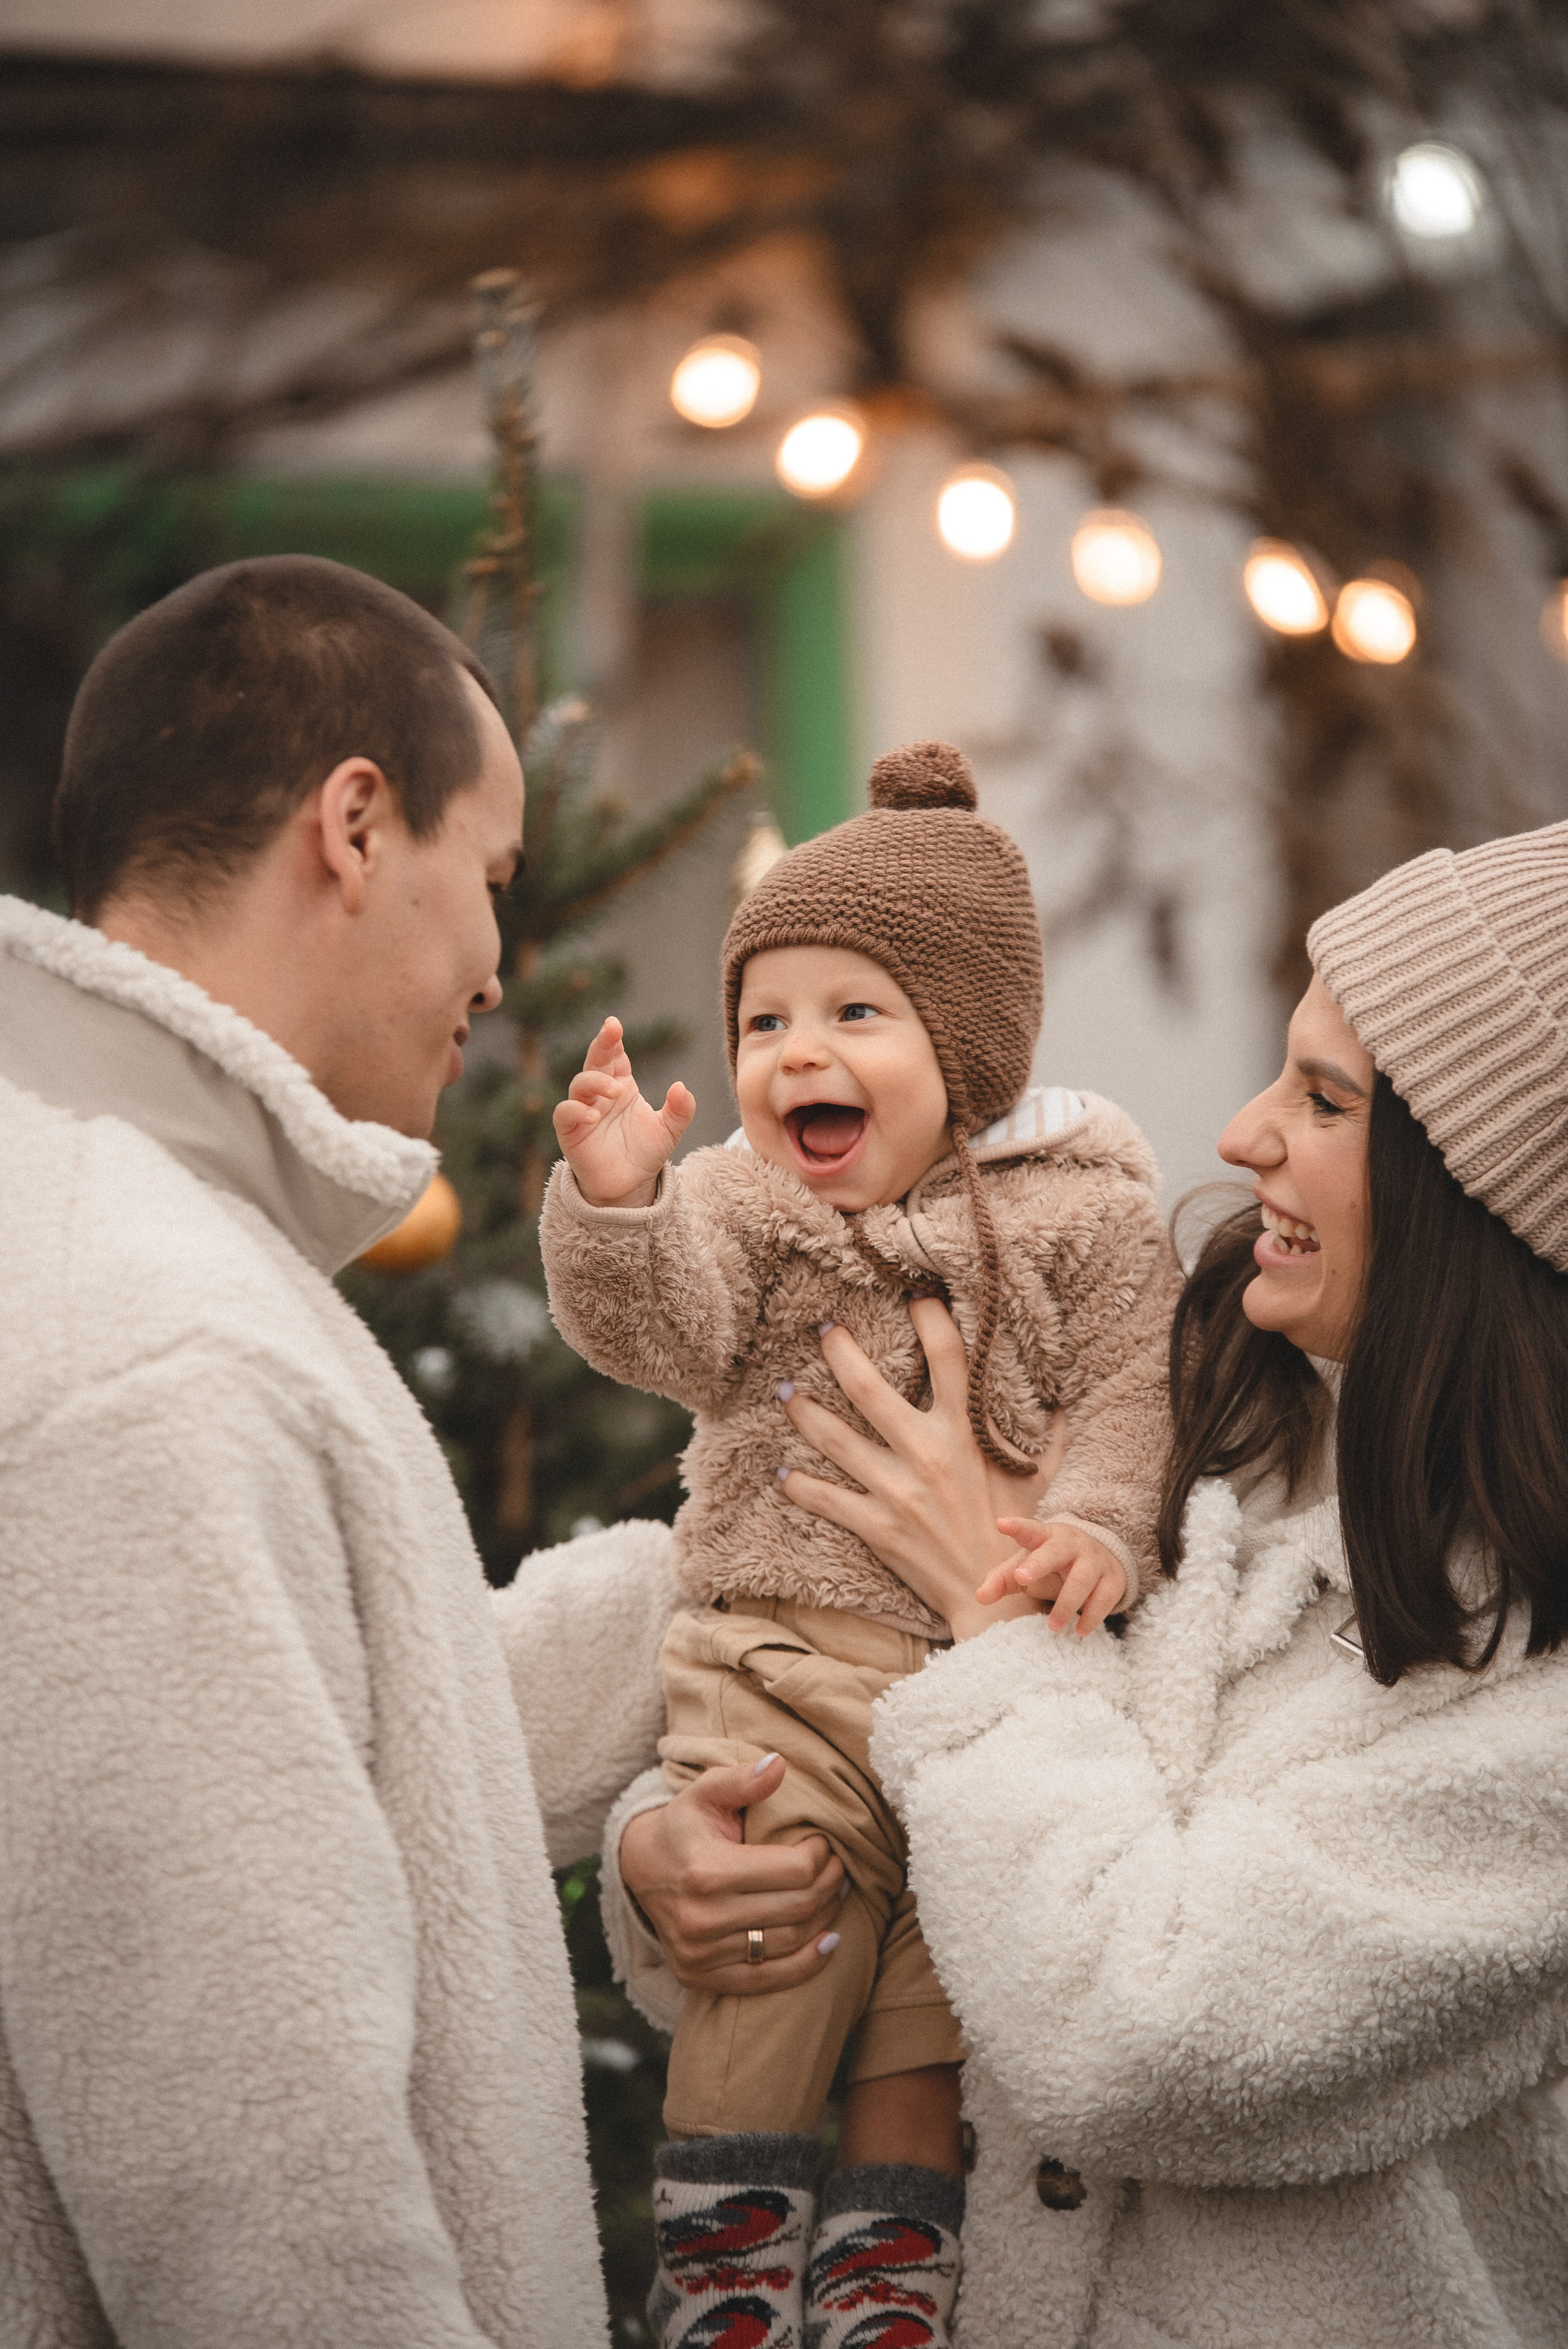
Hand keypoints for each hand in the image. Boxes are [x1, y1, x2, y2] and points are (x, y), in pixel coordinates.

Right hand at [552, 1015, 693, 1207]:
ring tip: (617, 1090)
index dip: (612, 1040)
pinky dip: (576, 1110)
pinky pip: (565, 1113)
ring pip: (579, 1084)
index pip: (615, 1056)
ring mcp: (583, 1110)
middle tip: (611, 1031)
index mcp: (621, 1084)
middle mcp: (599, 1094)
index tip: (615, 1025)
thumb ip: (679, 1109)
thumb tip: (681, 1086)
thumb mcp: (669, 1130)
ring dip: (596, 1082)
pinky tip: (593, 1114)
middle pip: (595, 1061)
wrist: (630, 1185)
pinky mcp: (570, 1131)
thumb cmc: (645, 1151)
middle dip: (601, 1044)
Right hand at [618, 1755, 847, 1994]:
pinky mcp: (699, 1977)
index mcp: (707, 1871)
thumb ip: (741, 1779)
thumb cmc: (684, 1826)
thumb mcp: (705, 1792)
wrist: (640, 1869)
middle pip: (797, 1907)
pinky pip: (766, 1980)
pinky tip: (828, 1942)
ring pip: (788, 1942)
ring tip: (836, 1894)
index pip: (793, 1870)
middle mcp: (702, 1919)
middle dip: (830, 1885)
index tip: (825, 1841)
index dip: (821, 1855)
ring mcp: (700, 1954)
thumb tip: (779, 1765)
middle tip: (840, 1867)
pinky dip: (805, 1964)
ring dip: (824, 1918)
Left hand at [777, 1298, 1059, 1639]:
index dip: (929, 1317)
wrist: (999, 1602)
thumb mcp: (1046, 1480)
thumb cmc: (1022, 1537)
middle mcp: (927, 1455)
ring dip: (803, 1411)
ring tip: (784, 1391)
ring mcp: (896, 1491)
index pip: (948, 1357)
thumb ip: (1052, 1438)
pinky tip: (782, 1472)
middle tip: (823, 1327)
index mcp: (967, 1434)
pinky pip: (825, 1499)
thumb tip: (1065, 1404)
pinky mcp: (877, 1526)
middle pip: (869, 1387)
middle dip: (840, 1351)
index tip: (912, 1293)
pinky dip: (798, 1485)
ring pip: (834, 1438)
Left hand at [974, 1520, 1127, 1635]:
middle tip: (1021, 1577)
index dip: (1017, 1527)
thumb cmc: (1051, 1564)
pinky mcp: (1113, 1579)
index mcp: (1046, 1537)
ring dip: (1067, 1604)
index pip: (1030, 1530)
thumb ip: (1002, 1580)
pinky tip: (1079, 1630)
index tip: (1001, 1523)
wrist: (1099, 1558)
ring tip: (1052, 1625)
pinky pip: (1104, 1598)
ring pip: (1082, 1579)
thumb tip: (980, 1598)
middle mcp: (1071, 1544)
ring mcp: (1094, 1559)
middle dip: (1038, 1563)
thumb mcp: (1026, 1567)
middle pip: (1055, 1551)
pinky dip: (1092, 1616)